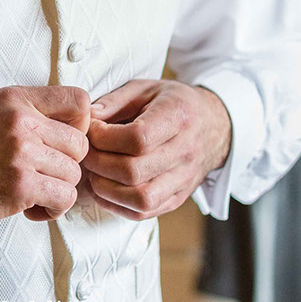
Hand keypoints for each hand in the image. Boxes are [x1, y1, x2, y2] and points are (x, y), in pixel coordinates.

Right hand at [0, 85, 90, 234]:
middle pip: (80, 144)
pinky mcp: (19, 186)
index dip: (80, 125)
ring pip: (73, 174)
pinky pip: (63, 197)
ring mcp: (20, 152)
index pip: (79, 100)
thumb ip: (26, 113)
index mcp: (14, 99)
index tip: (62, 143)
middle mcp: (20, 121)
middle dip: (65, 165)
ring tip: (30, 193)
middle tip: (41, 175)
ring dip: (56, 190)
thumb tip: (70, 128)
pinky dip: (51, 209)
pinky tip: (29, 208)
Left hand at [80, 79, 230, 220]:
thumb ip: (114, 100)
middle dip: (99, 163)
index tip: (91, 129)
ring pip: (140, 199)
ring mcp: (184, 179)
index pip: (138, 139)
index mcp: (178, 117)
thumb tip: (86, 118)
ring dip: (105, 189)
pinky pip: (144, 213)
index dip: (104, 137)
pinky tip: (103, 188)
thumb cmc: (173, 104)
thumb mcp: (145, 88)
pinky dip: (116, 205)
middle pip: (134, 172)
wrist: (214, 125)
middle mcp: (185, 151)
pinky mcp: (178, 198)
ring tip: (93, 172)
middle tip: (86, 152)